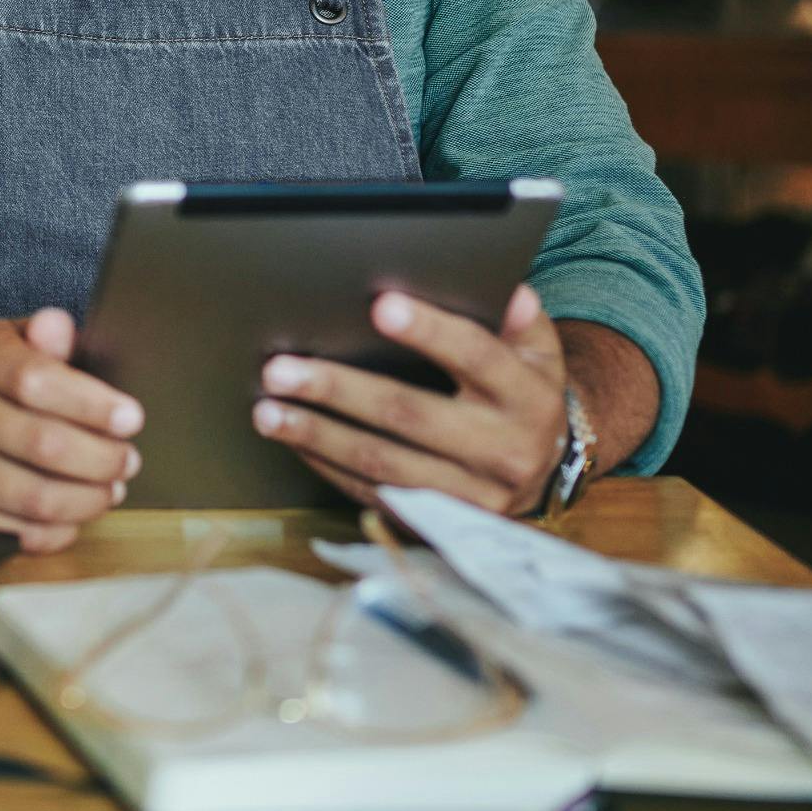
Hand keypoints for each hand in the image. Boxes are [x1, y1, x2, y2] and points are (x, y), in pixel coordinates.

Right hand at [0, 308, 144, 552]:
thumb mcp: (20, 344)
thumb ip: (47, 337)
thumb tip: (57, 325)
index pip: (34, 381)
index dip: (91, 404)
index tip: (131, 418)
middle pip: (42, 445)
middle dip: (101, 459)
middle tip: (128, 460)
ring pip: (35, 498)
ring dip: (88, 499)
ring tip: (111, 488)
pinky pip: (19, 532)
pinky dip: (61, 529)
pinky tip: (76, 511)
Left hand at [251, 284, 568, 516]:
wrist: (543, 467)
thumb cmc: (521, 389)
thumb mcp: (535, 351)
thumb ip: (518, 319)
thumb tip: (506, 290)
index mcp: (527, 397)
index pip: (478, 356)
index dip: (431, 331)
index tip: (379, 305)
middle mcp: (504, 450)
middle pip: (411, 415)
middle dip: (339, 390)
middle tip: (280, 370)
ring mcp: (472, 494)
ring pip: (383, 462)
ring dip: (318, 434)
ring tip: (267, 411)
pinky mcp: (440, 520)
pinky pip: (375, 492)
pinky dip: (327, 464)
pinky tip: (292, 438)